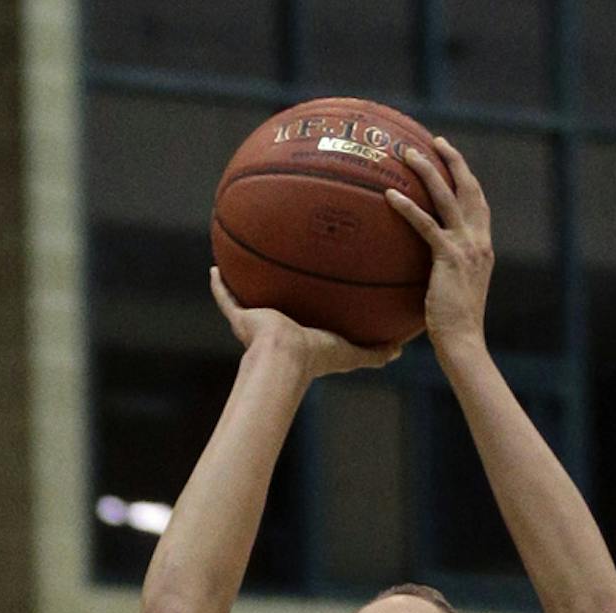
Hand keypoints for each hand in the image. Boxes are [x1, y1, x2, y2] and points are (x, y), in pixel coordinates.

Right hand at [209, 269, 400, 378]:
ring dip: (246, 277)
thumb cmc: (318, 356)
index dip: (310, 296)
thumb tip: (401, 350)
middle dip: (279, 282)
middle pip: (277, 299)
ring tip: (245, 252)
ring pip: (248, 294)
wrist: (285, 359)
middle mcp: (277, 326)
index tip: (317, 278)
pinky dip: (219, 285)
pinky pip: (225, 297)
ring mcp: (256, 322)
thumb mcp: (352, 352)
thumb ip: (376, 351)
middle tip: (284, 256)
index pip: (306, 312)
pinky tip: (214, 267)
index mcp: (301, 332)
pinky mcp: (239, 318)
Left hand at [384, 137, 493, 359]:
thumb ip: (447, 274)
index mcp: (483, 247)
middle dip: (453, 160)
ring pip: (446, 196)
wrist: (464, 343)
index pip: (478, 202)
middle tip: (435, 140)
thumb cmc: (456, 327)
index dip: (466, 177)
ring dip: (427, 170)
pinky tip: (390, 195)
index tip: (453, 159)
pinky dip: (408, 207)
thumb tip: (427, 272)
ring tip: (407, 153)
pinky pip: (425, 224)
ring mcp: (466, 247)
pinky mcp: (449, 258)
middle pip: (468, 188)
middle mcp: (479, 241)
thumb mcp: (455, 293)